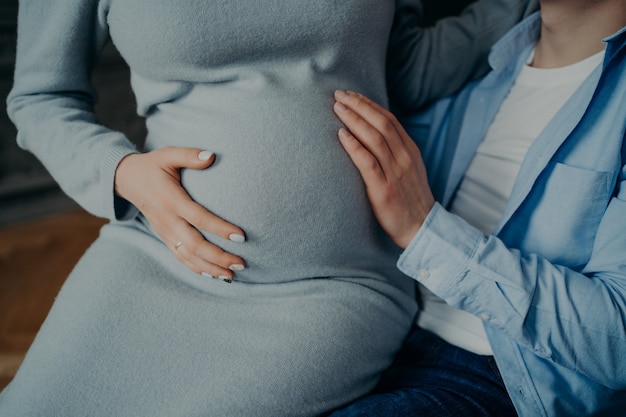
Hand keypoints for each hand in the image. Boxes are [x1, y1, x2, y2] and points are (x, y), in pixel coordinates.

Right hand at [114, 146, 244, 280]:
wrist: (126, 179)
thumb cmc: (153, 165)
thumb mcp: (167, 154)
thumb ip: (189, 155)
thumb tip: (212, 156)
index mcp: (171, 200)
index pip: (199, 218)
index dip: (220, 228)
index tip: (241, 236)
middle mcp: (167, 220)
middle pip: (195, 245)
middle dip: (219, 257)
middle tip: (241, 263)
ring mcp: (165, 231)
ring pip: (188, 256)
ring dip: (210, 268)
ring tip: (232, 275)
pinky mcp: (164, 237)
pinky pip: (180, 257)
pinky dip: (196, 268)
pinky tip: (213, 275)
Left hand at [333, 90, 434, 248]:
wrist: (422, 229)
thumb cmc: (410, 201)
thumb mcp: (409, 170)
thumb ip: (395, 152)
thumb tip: (373, 136)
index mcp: (410, 151)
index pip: (389, 119)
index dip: (369, 104)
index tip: (352, 94)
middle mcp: (404, 158)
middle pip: (381, 123)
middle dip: (359, 106)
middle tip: (339, 94)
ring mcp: (395, 172)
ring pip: (375, 138)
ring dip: (354, 120)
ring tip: (337, 108)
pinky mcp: (384, 189)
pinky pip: (368, 162)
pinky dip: (354, 146)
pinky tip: (342, 135)